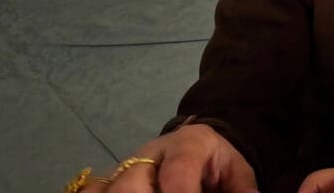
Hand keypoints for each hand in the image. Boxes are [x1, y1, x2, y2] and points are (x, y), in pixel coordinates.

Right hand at [76, 123, 257, 192]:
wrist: (198, 145)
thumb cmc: (218, 162)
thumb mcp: (237, 171)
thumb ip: (241, 189)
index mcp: (189, 144)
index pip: (179, 171)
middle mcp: (151, 153)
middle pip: (132, 184)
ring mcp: (127, 166)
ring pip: (110, 190)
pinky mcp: (111, 179)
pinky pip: (92, 190)